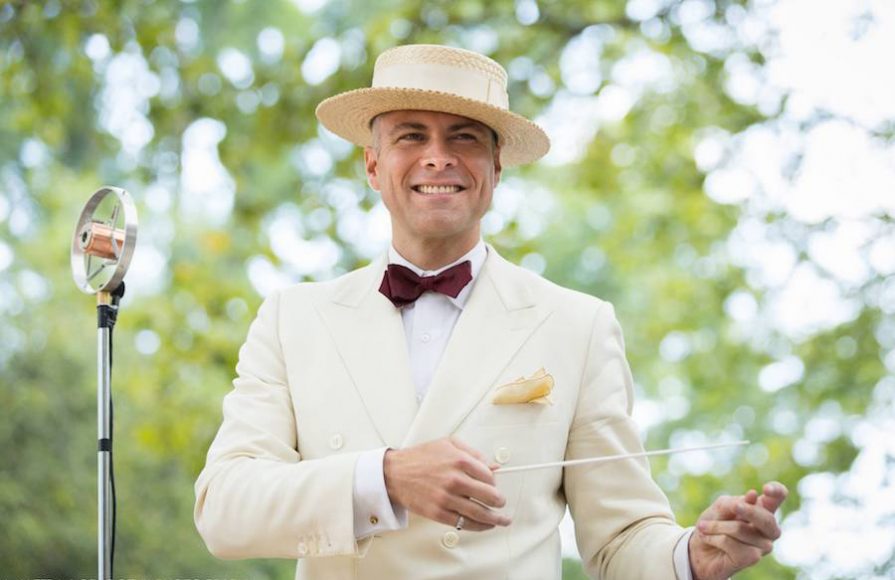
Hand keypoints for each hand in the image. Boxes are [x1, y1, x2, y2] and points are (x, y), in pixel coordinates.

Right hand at [383, 437, 510, 531]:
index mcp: (459, 460)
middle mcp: (455, 479)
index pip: (489, 476)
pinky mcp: (438, 512)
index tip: (494, 485)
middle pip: (489, 496)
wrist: (394, 473)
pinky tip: (485, 526)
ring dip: (495, 519)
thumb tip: (493, 466)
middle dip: (499, 502)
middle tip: (502, 503)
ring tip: (503, 520)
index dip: (494, 482)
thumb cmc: (420, 457)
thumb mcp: (448, 444)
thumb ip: (473, 453)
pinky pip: (464, 523)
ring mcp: (446, 498)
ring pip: (479, 513)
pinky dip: (478, 527)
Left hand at [689, 481, 787, 579]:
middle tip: (731, 507)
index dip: (777, 491)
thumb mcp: (719, 508)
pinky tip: (708, 539)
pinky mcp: (752, 558)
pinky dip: (714, 538)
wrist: (698, 550)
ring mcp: (763, 545)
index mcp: (762, 509)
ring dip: (717, 526)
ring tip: (704, 527)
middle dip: (746, 511)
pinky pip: (731, 543)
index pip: (778, 497)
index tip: (766, 489)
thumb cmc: (712, 525)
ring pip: (741, 529)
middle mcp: (768, 528)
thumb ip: (733, 503)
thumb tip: (752, 496)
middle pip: (766, 518)